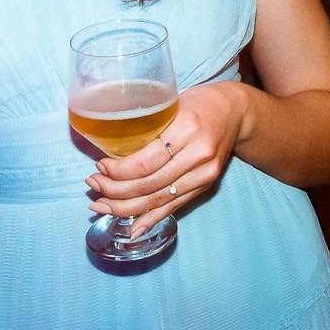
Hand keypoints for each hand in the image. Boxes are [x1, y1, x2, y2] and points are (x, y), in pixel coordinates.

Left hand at [86, 81, 247, 237]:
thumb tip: (110, 154)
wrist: (236, 112)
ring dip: (126, 207)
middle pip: (149, 185)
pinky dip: (151, 218)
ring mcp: (204, 174)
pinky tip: (132, 227)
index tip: (99, 167)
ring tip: (101, 205)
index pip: (146, 162)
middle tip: (93, 187)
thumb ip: (147, 128)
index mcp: (187, 128)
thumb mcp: (171, 105)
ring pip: (158, 199)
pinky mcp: (206, 185)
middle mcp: (198, 155)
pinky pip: (174, 206)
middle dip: (115, 191)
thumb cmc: (198, 103)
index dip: (118, 171)